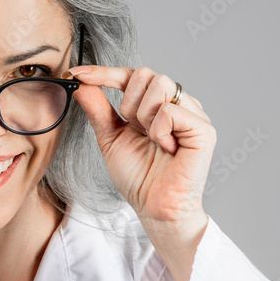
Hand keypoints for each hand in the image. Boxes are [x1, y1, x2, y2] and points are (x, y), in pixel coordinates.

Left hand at [66, 65, 214, 237]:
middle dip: (129, 104)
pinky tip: (166, 148)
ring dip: (144, 116)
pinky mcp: (204, 130)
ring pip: (160, 85)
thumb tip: (81, 82)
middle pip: (146, 74)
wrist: (153, 208)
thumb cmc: (138, 177)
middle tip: (136, 131)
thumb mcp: (110, 137)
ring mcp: (194, 114)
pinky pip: (171, 110)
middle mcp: (178, 104)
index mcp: (157, 104)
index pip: (131, 75)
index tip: (76, 73)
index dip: (104, 72)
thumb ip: (97, 108)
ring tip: (153, 141)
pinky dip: (159, 130)